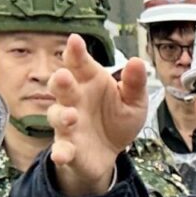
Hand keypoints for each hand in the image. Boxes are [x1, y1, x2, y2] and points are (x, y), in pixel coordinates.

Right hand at [47, 34, 148, 196]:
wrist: (110, 152)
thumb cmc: (117, 119)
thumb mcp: (134, 101)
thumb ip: (135, 83)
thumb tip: (138, 61)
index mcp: (90, 80)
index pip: (79, 63)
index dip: (75, 52)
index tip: (75, 41)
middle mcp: (74, 99)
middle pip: (61, 85)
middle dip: (60, 81)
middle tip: (65, 77)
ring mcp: (68, 123)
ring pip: (57, 115)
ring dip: (62, 116)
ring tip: (72, 116)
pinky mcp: (68, 147)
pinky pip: (61, 149)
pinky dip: (60, 152)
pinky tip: (62, 156)